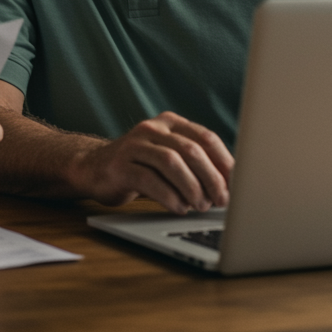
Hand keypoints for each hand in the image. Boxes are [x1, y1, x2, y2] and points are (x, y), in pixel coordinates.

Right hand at [75, 111, 233, 214]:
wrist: (94, 168)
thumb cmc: (141, 167)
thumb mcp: (168, 157)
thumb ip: (194, 163)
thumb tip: (231, 186)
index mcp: (169, 122)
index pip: (205, 137)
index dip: (225, 162)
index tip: (236, 185)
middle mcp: (151, 128)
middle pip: (190, 150)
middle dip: (211, 178)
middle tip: (221, 200)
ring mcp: (133, 145)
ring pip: (171, 162)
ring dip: (191, 187)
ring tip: (200, 205)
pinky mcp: (119, 165)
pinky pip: (149, 179)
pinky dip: (169, 197)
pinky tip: (179, 208)